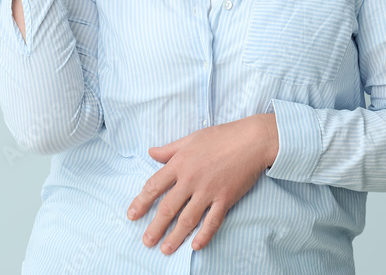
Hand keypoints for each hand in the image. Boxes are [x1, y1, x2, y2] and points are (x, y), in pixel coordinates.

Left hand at [127, 113, 278, 254]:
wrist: (253, 140)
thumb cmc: (222, 136)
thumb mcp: (192, 138)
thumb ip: (170, 149)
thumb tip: (151, 153)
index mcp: (180, 163)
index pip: (154, 186)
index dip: (141, 202)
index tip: (132, 215)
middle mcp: (191, 179)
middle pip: (168, 208)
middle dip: (155, 227)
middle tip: (147, 241)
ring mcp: (208, 190)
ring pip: (188, 219)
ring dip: (175, 236)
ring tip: (165, 249)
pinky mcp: (225, 198)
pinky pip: (212, 221)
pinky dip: (204, 234)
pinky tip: (195, 245)